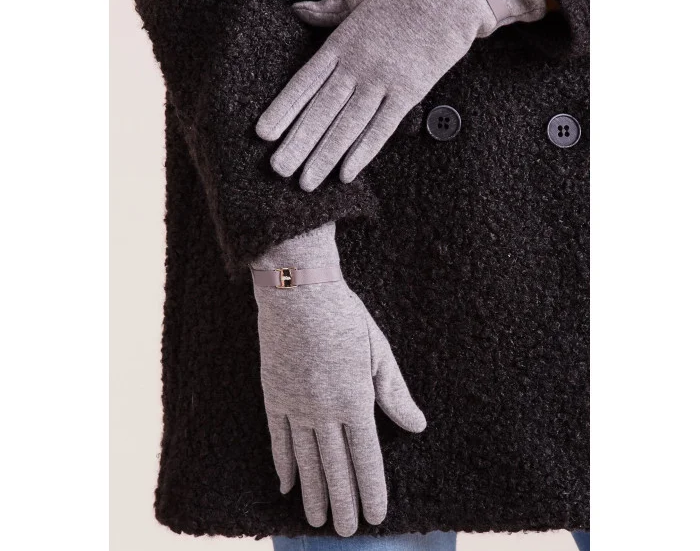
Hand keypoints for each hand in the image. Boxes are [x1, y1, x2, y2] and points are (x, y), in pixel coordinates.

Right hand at [251, 223, 425, 535]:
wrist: (298, 290)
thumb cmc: (344, 316)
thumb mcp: (378, 351)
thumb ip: (394, 393)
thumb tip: (417, 425)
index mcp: (354, 399)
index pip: (366, 457)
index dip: (372, 490)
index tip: (376, 517)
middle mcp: (323, 410)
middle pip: (334, 467)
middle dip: (343, 503)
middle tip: (346, 532)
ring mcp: (294, 404)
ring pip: (305, 460)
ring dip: (312, 493)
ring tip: (315, 521)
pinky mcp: (273, 393)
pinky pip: (277, 437)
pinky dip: (282, 464)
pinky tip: (285, 485)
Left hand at [256, 0, 545, 190]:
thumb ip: (328, 9)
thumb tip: (298, 9)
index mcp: (341, 43)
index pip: (304, 82)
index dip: (282, 109)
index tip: (262, 134)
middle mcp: (357, 65)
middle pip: (321, 110)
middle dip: (298, 143)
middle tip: (277, 170)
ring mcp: (383, 80)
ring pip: (347, 125)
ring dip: (325, 156)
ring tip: (306, 183)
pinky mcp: (410, 92)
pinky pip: (382, 127)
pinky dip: (364, 152)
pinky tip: (347, 174)